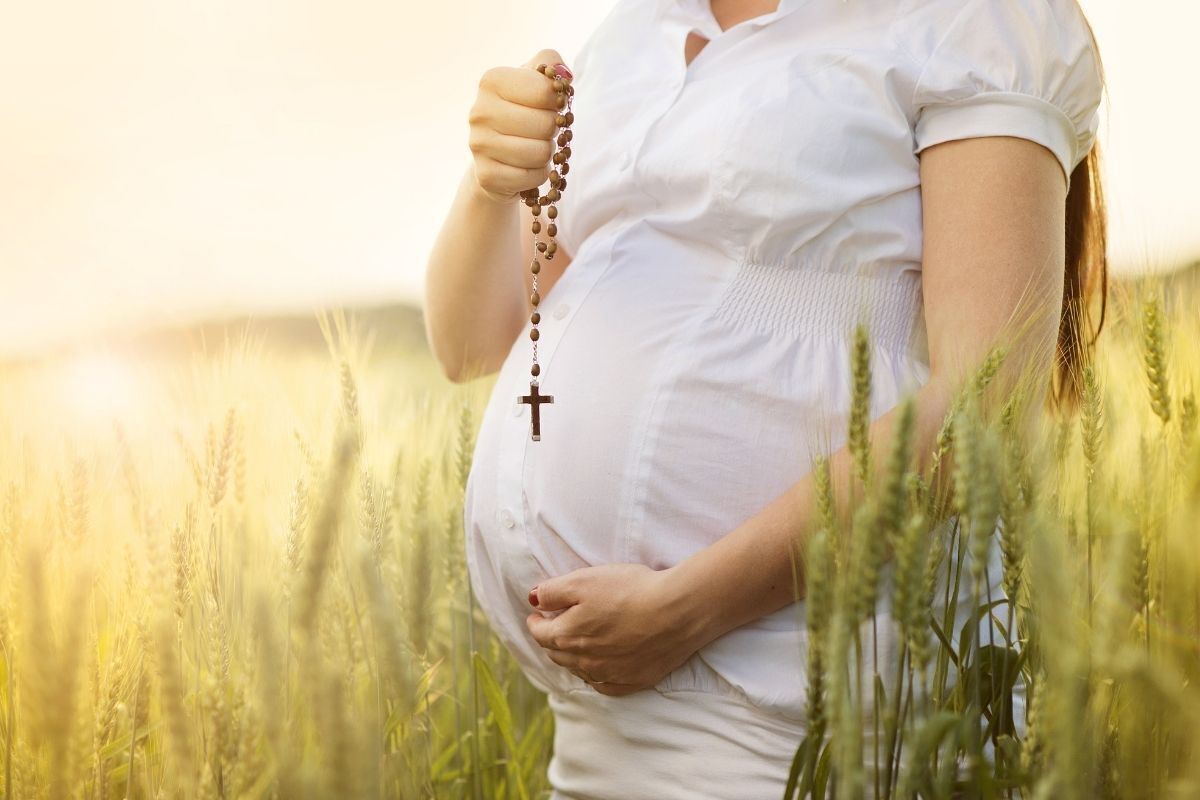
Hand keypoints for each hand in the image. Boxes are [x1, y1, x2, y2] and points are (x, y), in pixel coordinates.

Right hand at [468, 48, 572, 205]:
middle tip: (541, 131)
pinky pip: (533, 176)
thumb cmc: (523, 111)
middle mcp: (480, 111)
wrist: (497, 155)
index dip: (557, 102)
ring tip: (534, 147)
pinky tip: (526, 167)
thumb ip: (551, 63)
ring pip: (540, 153)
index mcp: (491, 81)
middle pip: (546, 124)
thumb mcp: (535, 79)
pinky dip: (538, 174)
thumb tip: (563, 75)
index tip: (548, 106)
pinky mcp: (486, 175)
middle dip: (552, 130)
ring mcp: (479, 145)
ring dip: (546, 153)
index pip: (546, 91)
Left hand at [524, 563, 709, 696]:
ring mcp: (608, 675)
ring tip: (574, 645)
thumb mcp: (583, 580)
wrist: (677, 612)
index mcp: (567, 636)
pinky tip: (598, 670)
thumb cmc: (630, 591)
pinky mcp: (632, 682)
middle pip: (557, 654)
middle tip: (552, 627)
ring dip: (572, 658)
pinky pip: (605, 686)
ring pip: (579, 670)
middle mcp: (583, 661)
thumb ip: (552, 591)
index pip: (540, 633)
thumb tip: (533, 600)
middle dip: (551, 640)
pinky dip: (596, 677)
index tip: (537, 613)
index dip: (535, 621)